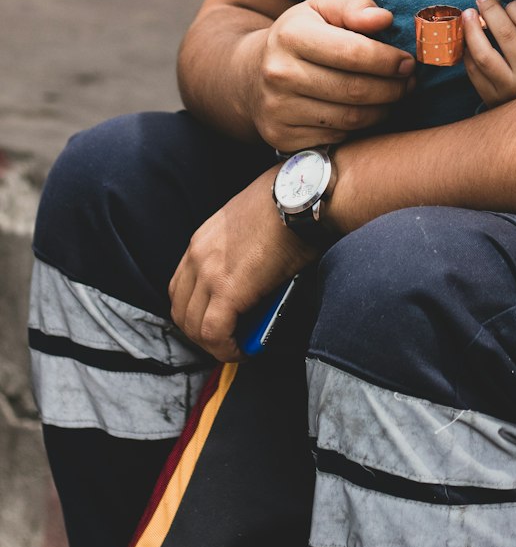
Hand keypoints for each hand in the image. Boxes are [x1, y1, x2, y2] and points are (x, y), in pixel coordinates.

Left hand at [168, 167, 313, 361]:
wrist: (302, 196)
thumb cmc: (288, 204)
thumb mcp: (250, 223)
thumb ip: (240, 249)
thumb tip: (254, 275)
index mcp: (202, 240)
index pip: (182, 287)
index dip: (196, 311)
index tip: (216, 322)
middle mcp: (198, 255)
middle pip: (182, 311)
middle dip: (202, 333)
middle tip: (227, 340)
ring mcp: (209, 273)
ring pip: (194, 327)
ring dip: (215, 344)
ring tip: (239, 346)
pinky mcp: (227, 291)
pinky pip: (215, 334)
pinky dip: (227, 349)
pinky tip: (244, 350)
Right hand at [251, 0, 414, 150]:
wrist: (251, 74)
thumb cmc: (301, 35)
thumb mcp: (322, 9)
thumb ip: (354, 7)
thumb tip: (383, 19)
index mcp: (291, 35)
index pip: (353, 53)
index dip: (388, 60)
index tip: (408, 61)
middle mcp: (279, 74)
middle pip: (354, 90)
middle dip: (392, 88)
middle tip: (409, 82)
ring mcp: (277, 109)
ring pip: (350, 119)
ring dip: (383, 110)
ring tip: (395, 96)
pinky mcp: (281, 137)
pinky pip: (336, 138)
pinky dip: (360, 128)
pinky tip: (367, 111)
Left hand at [461, 0, 515, 107]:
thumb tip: (505, 5)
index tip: (510, 3)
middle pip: (506, 34)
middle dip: (491, 9)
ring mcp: (510, 90)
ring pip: (484, 54)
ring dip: (472, 29)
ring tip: (469, 14)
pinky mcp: (492, 100)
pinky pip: (474, 71)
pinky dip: (468, 52)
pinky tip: (467, 40)